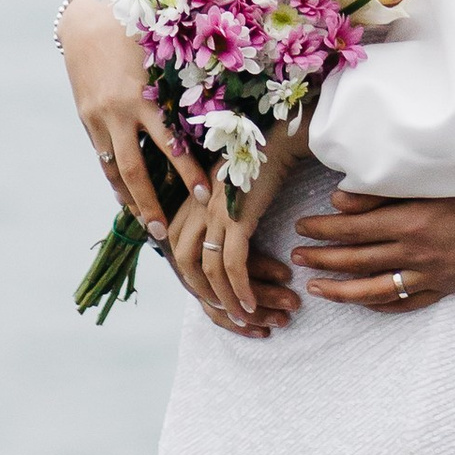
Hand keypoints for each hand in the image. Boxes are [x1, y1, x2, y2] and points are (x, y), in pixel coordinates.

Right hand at [61, 0, 205, 240]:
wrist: (85, 18)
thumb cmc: (136, 27)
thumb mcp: (164, 51)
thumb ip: (188, 79)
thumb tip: (230, 98)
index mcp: (144, 95)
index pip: (170, 144)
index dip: (187, 173)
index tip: (204, 197)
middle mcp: (119, 112)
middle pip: (136, 171)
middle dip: (152, 204)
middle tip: (165, 234)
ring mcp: (99, 119)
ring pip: (116, 171)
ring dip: (131, 202)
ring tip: (147, 228)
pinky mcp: (87, 120)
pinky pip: (104, 158)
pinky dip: (116, 181)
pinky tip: (127, 200)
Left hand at [176, 116, 307, 335]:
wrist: (278, 137)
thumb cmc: (257, 162)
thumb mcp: (225, 187)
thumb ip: (213, 208)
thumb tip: (215, 238)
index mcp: (189, 199)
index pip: (176, 247)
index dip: (189, 275)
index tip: (207, 295)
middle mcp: (196, 207)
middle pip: (183, 261)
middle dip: (201, 292)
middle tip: (222, 312)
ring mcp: (214, 212)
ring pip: (210, 269)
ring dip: (225, 299)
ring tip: (242, 317)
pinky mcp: (236, 217)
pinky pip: (234, 264)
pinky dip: (241, 289)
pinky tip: (252, 304)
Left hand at [291, 185, 454, 312]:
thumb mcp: (427, 181)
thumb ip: (382, 193)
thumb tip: (339, 201)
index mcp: (411, 220)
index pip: (353, 230)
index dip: (323, 230)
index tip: (302, 227)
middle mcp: (418, 252)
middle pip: (358, 260)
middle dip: (322, 258)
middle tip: (297, 256)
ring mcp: (432, 275)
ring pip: (376, 290)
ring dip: (342, 290)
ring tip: (317, 288)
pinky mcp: (446, 288)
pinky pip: (406, 304)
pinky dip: (381, 306)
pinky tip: (361, 303)